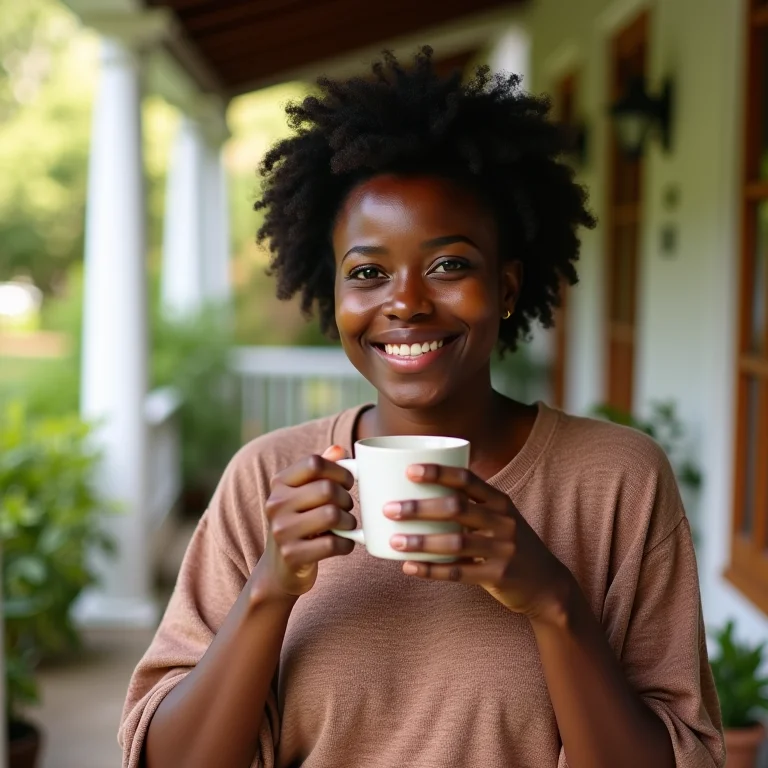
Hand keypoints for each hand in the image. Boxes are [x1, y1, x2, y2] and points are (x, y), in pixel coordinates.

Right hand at [256, 446, 356, 599]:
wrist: (280, 570)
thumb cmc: (301, 523)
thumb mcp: (304, 494)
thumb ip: (321, 470)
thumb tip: (340, 449)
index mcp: (279, 483)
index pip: (314, 462)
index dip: (339, 470)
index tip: (348, 482)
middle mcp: (276, 504)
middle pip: (327, 489)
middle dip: (346, 499)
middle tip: (347, 508)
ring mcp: (281, 530)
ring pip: (332, 515)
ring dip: (349, 522)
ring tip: (346, 526)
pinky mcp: (292, 555)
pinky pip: (333, 544)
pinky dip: (347, 544)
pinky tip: (344, 544)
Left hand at [383, 464, 573, 623]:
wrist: (548, 585)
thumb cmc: (510, 545)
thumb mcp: (500, 518)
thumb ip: (470, 506)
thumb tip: (420, 492)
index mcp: (500, 501)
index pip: (466, 479)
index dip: (438, 472)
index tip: (409, 470)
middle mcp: (503, 521)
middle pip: (456, 508)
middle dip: (420, 507)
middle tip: (389, 509)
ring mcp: (503, 549)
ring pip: (455, 542)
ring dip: (421, 541)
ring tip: (394, 540)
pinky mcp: (499, 576)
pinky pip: (458, 572)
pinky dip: (431, 570)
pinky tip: (409, 567)